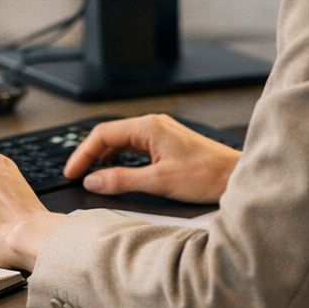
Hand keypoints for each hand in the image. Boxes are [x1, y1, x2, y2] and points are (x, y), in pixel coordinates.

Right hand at [64, 114, 240, 203]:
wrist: (236, 177)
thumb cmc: (207, 175)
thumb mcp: (159, 182)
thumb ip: (122, 180)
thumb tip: (93, 180)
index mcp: (149, 127)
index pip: (103, 134)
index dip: (82, 153)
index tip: (71, 171)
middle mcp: (154, 125)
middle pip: (110, 135)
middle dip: (90, 154)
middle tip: (77, 175)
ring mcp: (162, 134)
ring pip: (123, 141)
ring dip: (105, 157)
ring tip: (93, 175)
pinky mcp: (168, 145)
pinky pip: (136, 147)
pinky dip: (121, 159)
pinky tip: (118, 172)